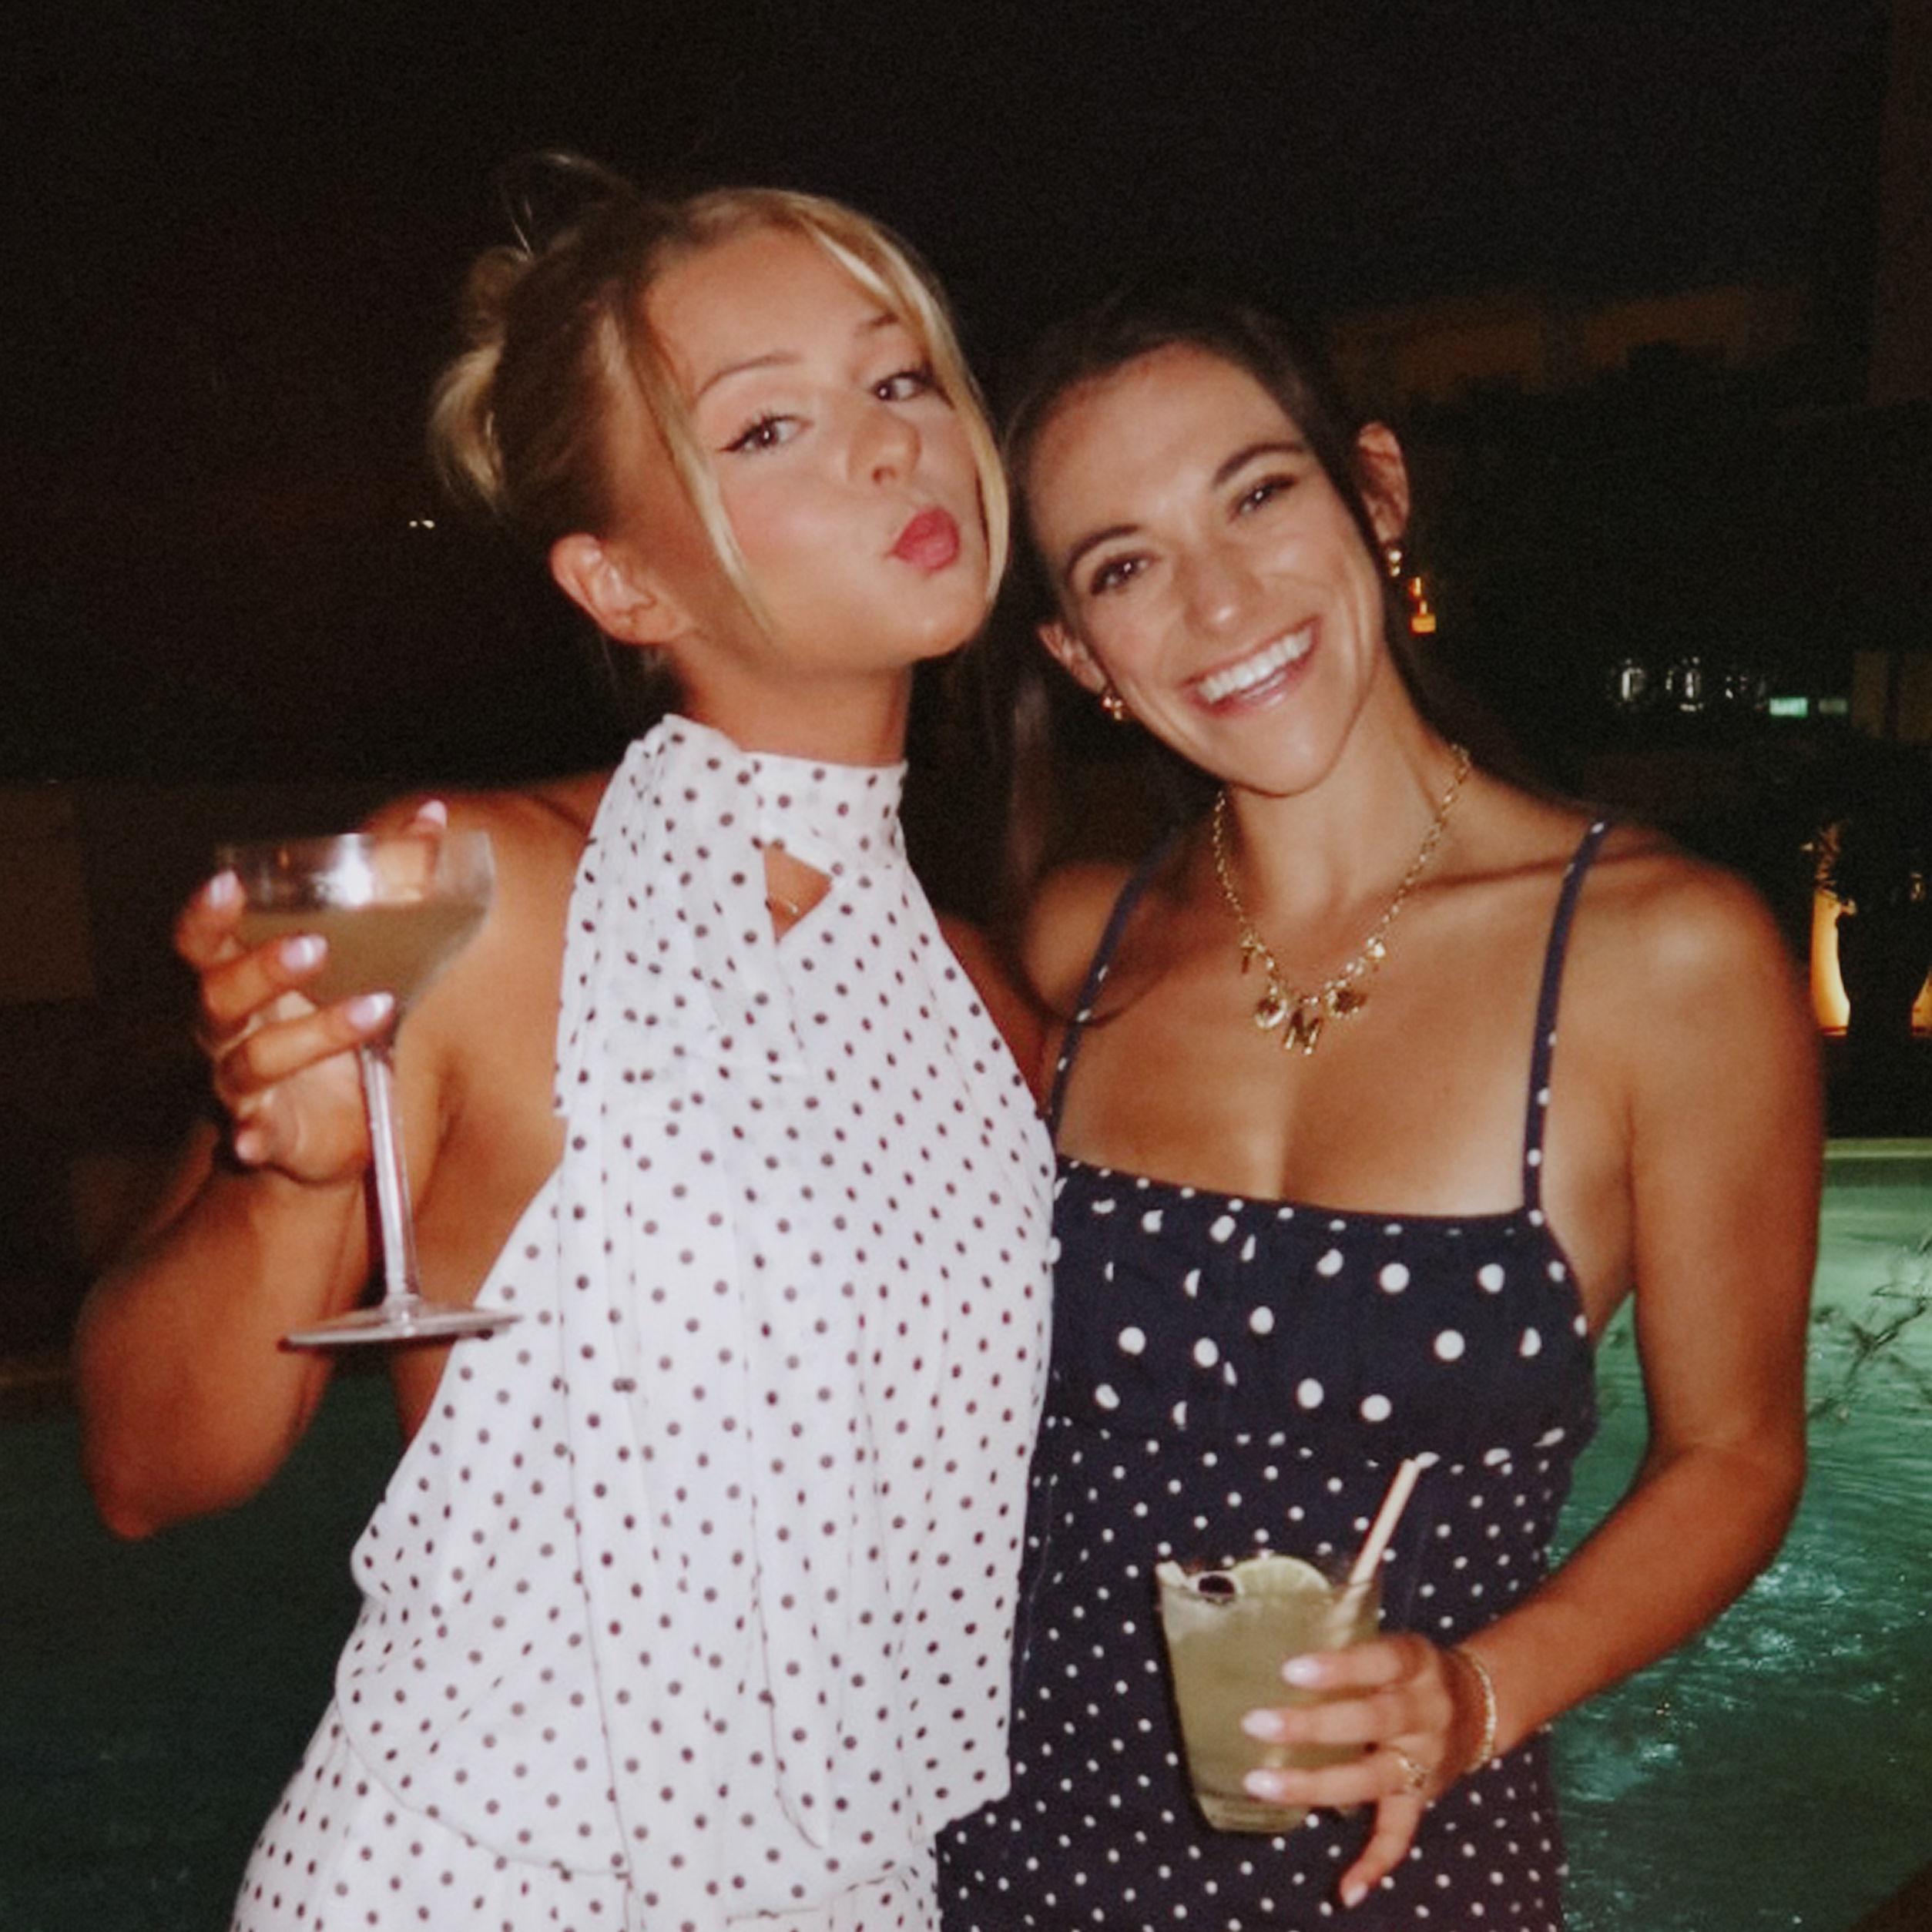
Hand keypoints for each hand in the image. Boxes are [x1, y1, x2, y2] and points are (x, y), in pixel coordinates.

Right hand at [176, 803, 444, 1182]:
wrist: (343, 1126)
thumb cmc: (344, 1022)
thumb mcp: (374, 956)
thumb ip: (396, 886)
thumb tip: (434, 817)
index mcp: (244, 978)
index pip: (203, 941)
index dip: (207, 915)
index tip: (231, 885)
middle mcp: (231, 1029)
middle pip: (218, 995)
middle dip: (261, 969)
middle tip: (314, 947)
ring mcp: (244, 1085)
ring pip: (250, 1061)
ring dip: (310, 1035)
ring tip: (376, 1008)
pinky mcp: (268, 1134)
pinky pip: (249, 1135)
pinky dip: (250, 1136)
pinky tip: (252, 1139)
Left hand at [1237, 1632, 1486, 1907]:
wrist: (1479, 1704)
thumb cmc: (1410, 1668)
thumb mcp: (1395, 1645)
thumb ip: (1349, 1643)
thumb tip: (1268, 1636)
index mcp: (1417, 1665)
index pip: (1381, 1661)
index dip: (1340, 1667)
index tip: (1290, 1669)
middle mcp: (1425, 1713)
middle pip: (1372, 1720)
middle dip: (1312, 1725)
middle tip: (1256, 1723)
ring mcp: (1424, 1761)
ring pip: (1373, 1778)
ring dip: (1316, 1785)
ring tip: (1261, 1784)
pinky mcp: (1423, 1797)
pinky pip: (1402, 1833)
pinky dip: (1375, 1863)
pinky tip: (1346, 1890)